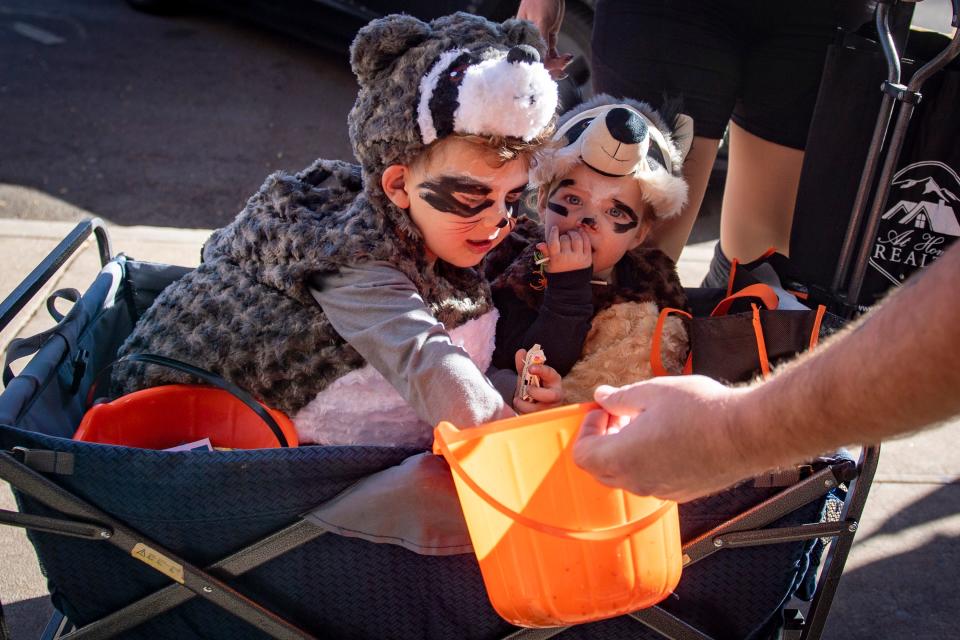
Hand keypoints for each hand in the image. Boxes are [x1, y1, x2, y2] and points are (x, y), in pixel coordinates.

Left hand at [513, 348, 563, 412]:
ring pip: (539, 409)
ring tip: (518, 399)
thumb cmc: (533, 386)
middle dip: (536, 392)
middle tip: (527, 389)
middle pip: (551, 396)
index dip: (541, 370)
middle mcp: (556, 395)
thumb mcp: (527, 375)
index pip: (551, 373)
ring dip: (525, 404)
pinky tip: (521, 406)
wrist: (531, 402)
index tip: (530, 368)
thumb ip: (523, 364)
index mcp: (554, 380)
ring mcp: (551, 408)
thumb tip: (521, 352)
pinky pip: (531, 416)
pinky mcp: (543, 418)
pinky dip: (522, 410)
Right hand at [517, 0, 572, 78]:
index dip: (537, 67)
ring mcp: (538, 40)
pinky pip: (552, 53)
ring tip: (566, 60)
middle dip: (549, 68)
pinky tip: (567, 57)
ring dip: (556, 64)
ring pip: (546, 59)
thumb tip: (542, 61)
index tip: (549, 71)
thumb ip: (541, 41)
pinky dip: (559, 58)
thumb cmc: (542, 0)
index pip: (527, 58)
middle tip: (562, 69)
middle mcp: (528, 41)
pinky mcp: (548, 38)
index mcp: (520, 38)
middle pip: (536, 62)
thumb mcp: (542, 21)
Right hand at [538, 226, 591, 273]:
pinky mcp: (587, 258)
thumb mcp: (548, 265)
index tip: (554, 228)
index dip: (554, 232)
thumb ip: (545, 253)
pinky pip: (586, 242)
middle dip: (563, 235)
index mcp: (556, 259)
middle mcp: (567, 257)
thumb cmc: (557, 274)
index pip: (553, 241)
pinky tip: (580, 234)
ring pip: (576, 238)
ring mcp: (578, 258)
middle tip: (563, 236)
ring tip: (571, 234)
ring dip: (573, 233)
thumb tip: (539, 244)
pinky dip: (584, 236)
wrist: (570, 286)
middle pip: (565, 239)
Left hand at [572, 376, 754, 501]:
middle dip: (603, 440)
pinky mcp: (682, 493)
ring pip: (626, 477)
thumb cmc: (702, 411)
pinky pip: (651, 481)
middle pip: (600, 469)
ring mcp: (661, 491)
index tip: (603, 411)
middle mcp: (638, 481)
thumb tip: (602, 395)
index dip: (586, 430)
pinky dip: (647, 462)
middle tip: (619, 415)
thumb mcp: (652, 392)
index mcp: (622, 457)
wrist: (748, 433)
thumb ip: (620, 398)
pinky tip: (667, 437)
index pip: (582, 455)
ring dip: (624, 451)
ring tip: (645, 423)